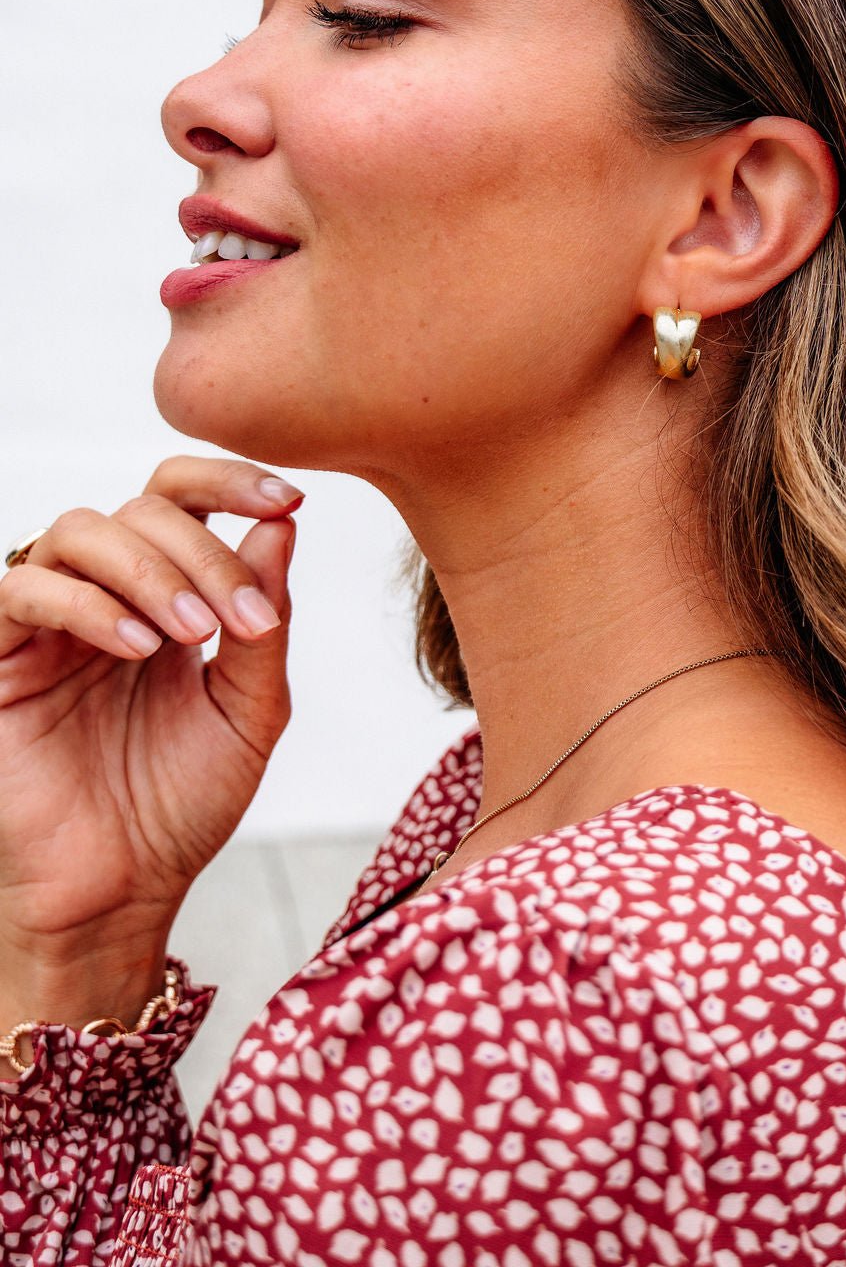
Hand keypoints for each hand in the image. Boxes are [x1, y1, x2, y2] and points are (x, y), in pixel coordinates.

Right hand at [0, 456, 302, 999]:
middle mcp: (106, 594)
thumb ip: (264, 619)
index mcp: (166, 595)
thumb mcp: (249, 710)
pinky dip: (87, 605)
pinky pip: (24, 591)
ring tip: (192, 635)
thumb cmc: (183, 805)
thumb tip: (282, 526)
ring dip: (148, 570)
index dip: (230, 480)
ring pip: (79, 531)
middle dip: (202, 552)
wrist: (123, 892)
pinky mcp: (1, 658)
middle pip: (142, 509)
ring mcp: (50, 623)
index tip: (290, 501)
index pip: (183, 499)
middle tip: (235, 621)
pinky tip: (137, 648)